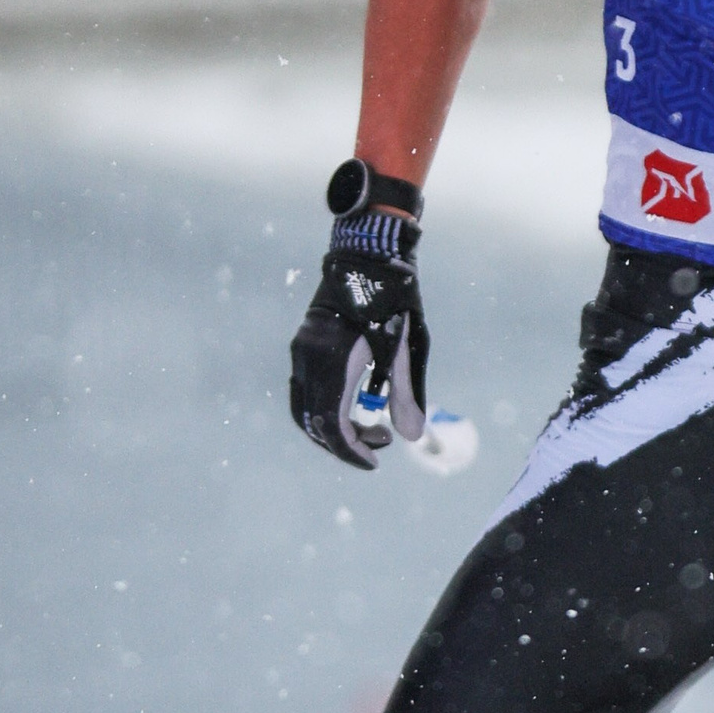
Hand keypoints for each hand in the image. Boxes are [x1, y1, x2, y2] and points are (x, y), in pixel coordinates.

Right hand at [289, 209, 429, 469]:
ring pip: (305, 408)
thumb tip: (412, 438)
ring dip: (335, 426)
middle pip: (313, 422)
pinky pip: (305, 389)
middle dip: (345, 442)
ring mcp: (301, 349)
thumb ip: (407, 393)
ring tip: (374, 426)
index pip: (332, 424)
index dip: (351, 450)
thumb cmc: (394, 296)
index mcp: (334, 361)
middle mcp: (308, 357)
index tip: (375, 462)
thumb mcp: (407, 347)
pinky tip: (357, 403)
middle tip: (382, 442)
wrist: (369, 250)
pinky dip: (326, 407)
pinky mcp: (303, 343)